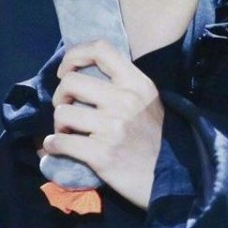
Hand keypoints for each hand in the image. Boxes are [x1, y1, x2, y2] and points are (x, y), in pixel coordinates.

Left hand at [42, 41, 163, 209]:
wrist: (173, 179)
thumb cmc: (158, 138)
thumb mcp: (150, 101)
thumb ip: (125, 85)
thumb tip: (89, 74)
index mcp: (137, 83)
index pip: (101, 49)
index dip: (75, 54)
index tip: (66, 70)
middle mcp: (124, 100)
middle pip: (71, 81)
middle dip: (60, 95)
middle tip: (67, 107)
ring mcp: (112, 127)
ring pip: (62, 112)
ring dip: (59, 124)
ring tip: (68, 132)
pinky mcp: (101, 154)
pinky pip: (61, 142)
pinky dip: (53, 145)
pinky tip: (57, 147)